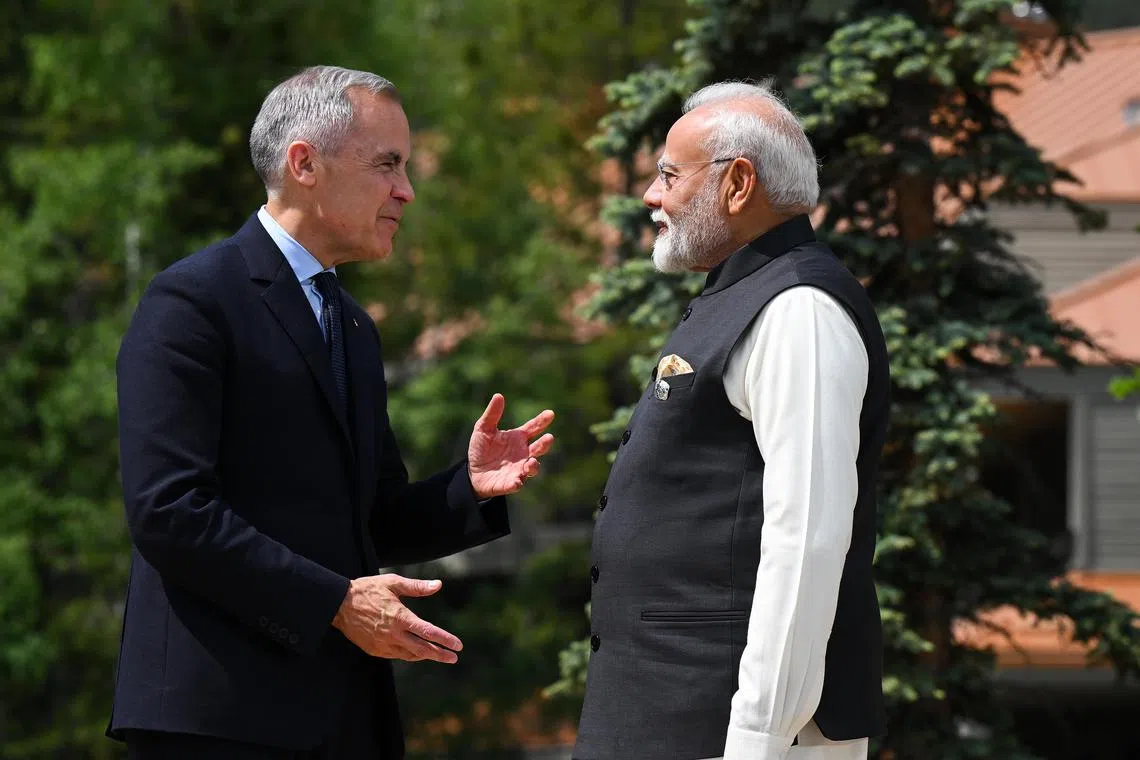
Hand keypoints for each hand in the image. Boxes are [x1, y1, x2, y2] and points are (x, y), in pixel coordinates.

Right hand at [331, 574, 461, 663]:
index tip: (458, 646)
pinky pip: (396, 655)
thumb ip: (417, 587)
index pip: (428, 632)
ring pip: (409, 655)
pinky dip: (409, 655)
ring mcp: (383, 644)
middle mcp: (393, 634)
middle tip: (454, 658)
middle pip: (422, 649)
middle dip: (440, 654)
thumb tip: (438, 585)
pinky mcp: (374, 650)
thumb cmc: (367, 590)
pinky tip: (415, 652)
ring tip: (437, 654)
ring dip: (425, 655)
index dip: (445, 640)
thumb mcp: (393, 583)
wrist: (339, 604)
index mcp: (400, 617)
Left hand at [467, 393, 554, 498]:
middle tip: (549, 438)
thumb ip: (492, 414)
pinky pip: (515, 484)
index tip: (550, 414)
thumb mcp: (483, 429)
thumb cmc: (482, 449)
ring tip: (532, 463)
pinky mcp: (510, 484)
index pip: (534, 428)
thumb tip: (499, 396)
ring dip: (534, 466)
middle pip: (539, 448)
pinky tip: (517, 482)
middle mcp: (523, 454)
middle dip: (545, 444)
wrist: (473, 473)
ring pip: (532, 468)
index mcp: (518, 438)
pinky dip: (517, 483)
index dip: (542, 421)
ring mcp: (519, 469)